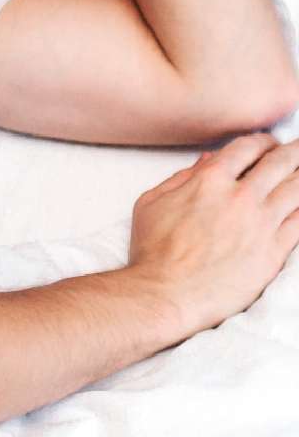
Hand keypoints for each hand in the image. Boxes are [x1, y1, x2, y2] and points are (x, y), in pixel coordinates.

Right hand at [128, 132, 298, 339]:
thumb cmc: (153, 253)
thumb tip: (205, 162)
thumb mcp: (152, 203)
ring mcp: (261, 224)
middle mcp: (240, 197)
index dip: (263, 141)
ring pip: (297, 189)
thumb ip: (180, 178)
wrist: (165, 295)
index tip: (269, 144)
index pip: (247, 148)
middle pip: (280, 162)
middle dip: (294, 151)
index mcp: (210, 180)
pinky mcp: (273, 252)